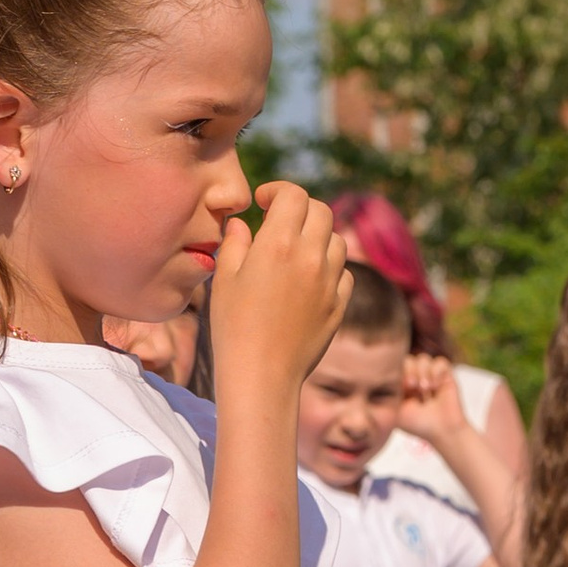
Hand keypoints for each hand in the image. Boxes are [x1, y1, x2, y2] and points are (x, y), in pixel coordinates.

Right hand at [206, 181, 348, 394]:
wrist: (261, 375)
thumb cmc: (233, 326)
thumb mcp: (224, 279)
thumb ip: (235, 243)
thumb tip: (244, 224)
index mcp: (278, 243)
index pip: (293, 195)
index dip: (278, 191)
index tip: (264, 201)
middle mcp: (311, 257)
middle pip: (321, 211)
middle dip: (301, 209)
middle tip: (281, 221)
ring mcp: (330, 281)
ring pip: (336, 240)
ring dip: (318, 236)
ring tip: (295, 251)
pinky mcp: (340, 305)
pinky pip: (343, 272)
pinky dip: (329, 267)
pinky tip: (309, 279)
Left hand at [392, 354, 471, 451]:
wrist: (443, 431)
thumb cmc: (418, 424)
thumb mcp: (396, 409)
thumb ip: (388, 392)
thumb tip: (382, 375)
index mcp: (401, 385)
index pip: (395, 366)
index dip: (398, 372)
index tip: (403, 387)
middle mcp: (416, 378)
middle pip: (408, 359)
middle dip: (409, 371)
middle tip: (413, 386)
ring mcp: (431, 376)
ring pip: (423, 358)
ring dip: (423, 372)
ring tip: (425, 389)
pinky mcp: (445, 375)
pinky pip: (440, 361)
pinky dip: (436, 371)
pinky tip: (436, 386)